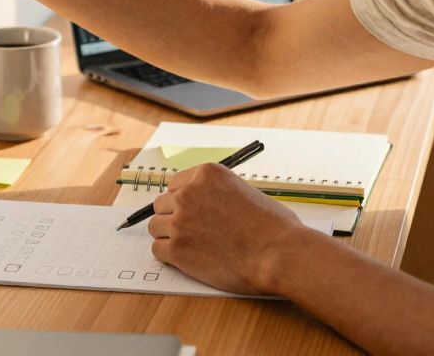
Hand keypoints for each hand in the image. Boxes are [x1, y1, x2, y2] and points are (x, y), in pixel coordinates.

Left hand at [147, 163, 315, 293]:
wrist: (278, 254)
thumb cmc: (273, 227)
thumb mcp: (245, 191)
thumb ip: (220, 193)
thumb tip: (208, 202)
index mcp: (206, 174)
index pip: (175, 184)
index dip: (183, 200)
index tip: (191, 211)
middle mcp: (189, 193)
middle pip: (161, 204)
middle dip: (174, 217)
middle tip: (191, 231)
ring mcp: (180, 221)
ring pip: (155, 226)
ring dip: (169, 236)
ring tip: (191, 246)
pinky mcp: (177, 249)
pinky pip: (157, 250)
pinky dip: (169, 256)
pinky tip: (187, 259)